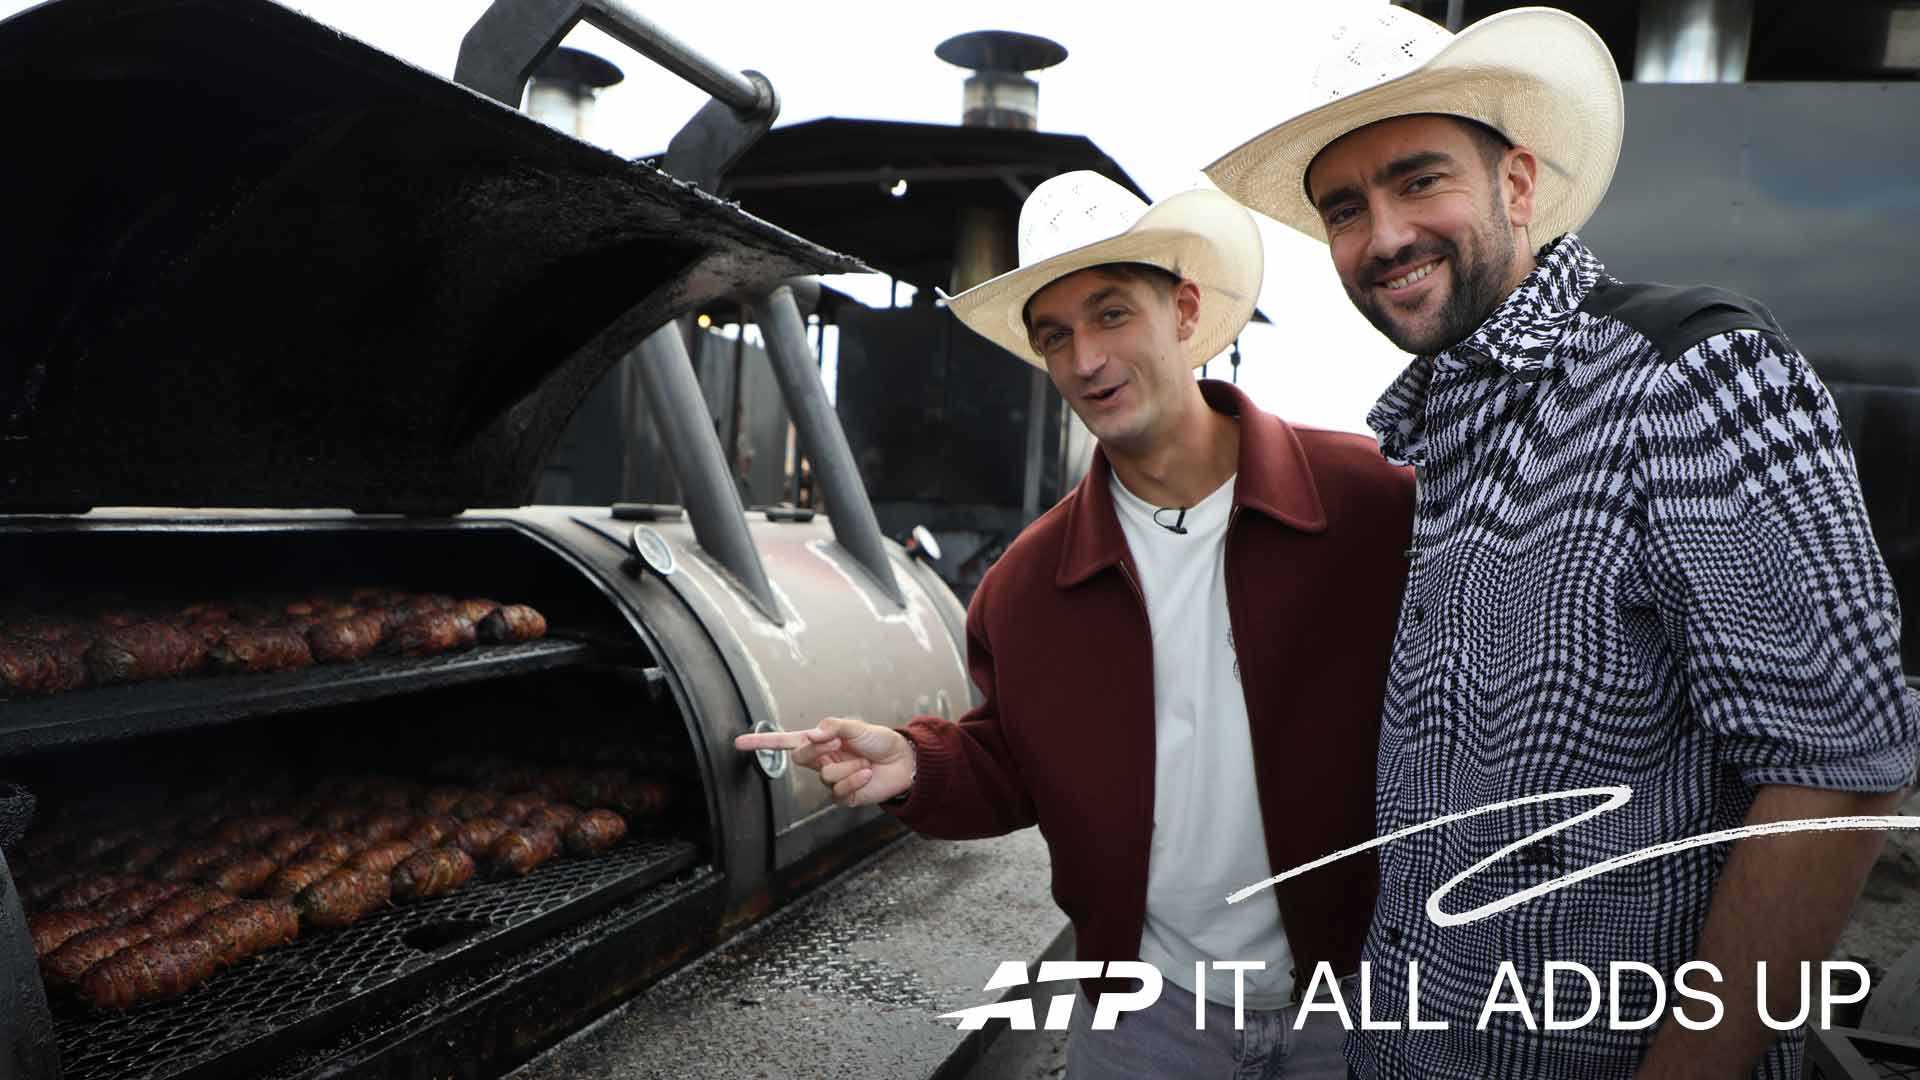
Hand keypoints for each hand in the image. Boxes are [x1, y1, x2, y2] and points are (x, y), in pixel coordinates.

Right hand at [733, 716, 916, 807]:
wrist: (903, 761)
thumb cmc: (879, 741)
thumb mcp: (856, 727)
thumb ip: (833, 727)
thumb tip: (812, 734)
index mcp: (821, 742)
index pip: (786, 742)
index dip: (762, 743)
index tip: (738, 743)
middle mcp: (822, 761)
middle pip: (801, 758)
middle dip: (819, 750)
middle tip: (838, 744)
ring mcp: (832, 780)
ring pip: (825, 775)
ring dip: (848, 767)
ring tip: (864, 763)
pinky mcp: (843, 796)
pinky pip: (839, 791)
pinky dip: (855, 781)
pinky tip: (867, 775)